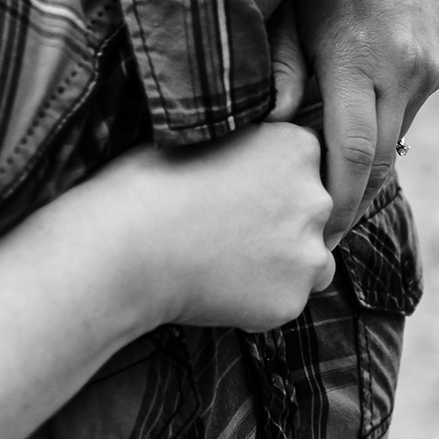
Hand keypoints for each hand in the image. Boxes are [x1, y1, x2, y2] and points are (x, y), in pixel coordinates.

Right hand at [78, 121, 336, 331]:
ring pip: (310, 261)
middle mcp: (316, 197)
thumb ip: (248, 147)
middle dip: (283, 222)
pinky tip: (217, 290)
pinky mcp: (290, 299)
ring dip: (282, 263)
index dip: (274, 180)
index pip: (307, 164)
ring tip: (227, 263)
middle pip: (315, 212)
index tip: (242, 192)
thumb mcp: (206, 138)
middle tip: (231, 231)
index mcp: (297, 145)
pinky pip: (285, 300)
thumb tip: (253, 163)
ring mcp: (307, 253)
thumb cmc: (147, 183)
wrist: (122, 245)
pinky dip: (260, 299)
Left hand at [291, 0, 438, 240]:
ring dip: (364, 163)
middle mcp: (405, 68)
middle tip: (315, 231)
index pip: (353, 155)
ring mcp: (430, 65)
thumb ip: (283, 70)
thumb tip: (272, 127)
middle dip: (349, 201)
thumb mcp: (289, 9)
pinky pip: (408, 110)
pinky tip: (350, 127)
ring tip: (324, 183)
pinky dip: (381, 126)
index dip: (335, 204)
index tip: (316, 236)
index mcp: (361, 58)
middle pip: (379, 162)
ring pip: (395, 139)